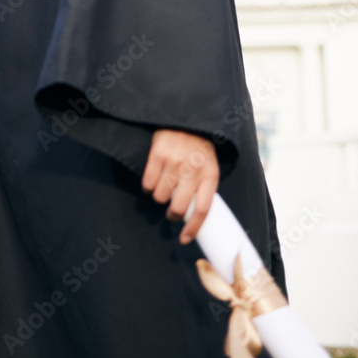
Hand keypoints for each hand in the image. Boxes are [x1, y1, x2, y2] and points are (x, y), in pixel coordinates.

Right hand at [141, 129, 219, 243]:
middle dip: (172, 215)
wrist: (185, 119)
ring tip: (165, 183)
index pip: (203, 209)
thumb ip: (202, 188)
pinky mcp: (158, 154)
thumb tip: (191, 218)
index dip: (193, 228)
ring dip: (159, 195)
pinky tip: (156, 175)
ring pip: (159, 197)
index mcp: (210, 173)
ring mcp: (174, 161)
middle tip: (171, 210)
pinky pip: (148, 184)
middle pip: (178, 207)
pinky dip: (149, 185)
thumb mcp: (208, 166)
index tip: (184, 239)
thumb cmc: (197, 148)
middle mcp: (193, 169)